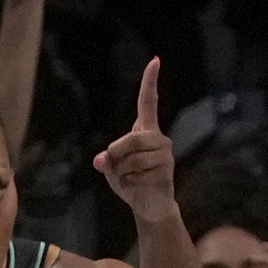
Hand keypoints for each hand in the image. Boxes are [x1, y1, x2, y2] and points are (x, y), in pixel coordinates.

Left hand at [93, 57, 176, 222]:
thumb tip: (101, 160)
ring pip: (133, 158)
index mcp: (145, 131)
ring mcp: (165, 153)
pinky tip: (139, 186)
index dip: (150, 82)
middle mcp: (158, 138)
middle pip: (132, 139)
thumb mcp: (112, 169)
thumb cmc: (131, 183)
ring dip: (123, 171)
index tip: (155, 61)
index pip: (148, 102)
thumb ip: (106, 161)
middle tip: (116, 166)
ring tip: (132, 178)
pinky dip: (131, 182)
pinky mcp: (166, 169)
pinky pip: (138, 172)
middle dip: (118, 154)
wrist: (149, 206)